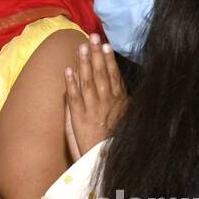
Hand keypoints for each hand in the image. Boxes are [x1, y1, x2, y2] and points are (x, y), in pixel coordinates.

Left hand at [63, 35, 126, 158]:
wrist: (108, 161)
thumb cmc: (117, 143)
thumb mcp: (129, 122)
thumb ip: (127, 106)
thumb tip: (128, 94)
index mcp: (119, 103)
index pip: (114, 76)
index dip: (110, 60)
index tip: (107, 46)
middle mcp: (107, 102)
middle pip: (101, 74)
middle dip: (96, 54)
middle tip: (92, 37)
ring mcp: (93, 108)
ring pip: (88, 81)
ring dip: (84, 63)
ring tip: (81, 47)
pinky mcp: (79, 117)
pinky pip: (75, 97)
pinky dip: (71, 83)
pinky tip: (68, 70)